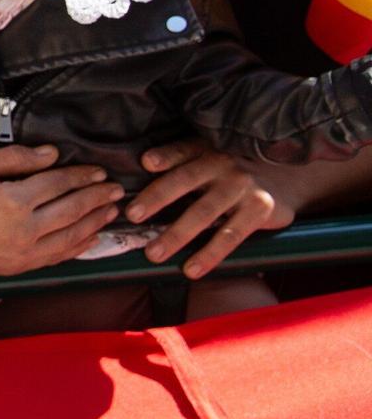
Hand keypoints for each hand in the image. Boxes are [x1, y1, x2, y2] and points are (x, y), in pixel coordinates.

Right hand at [0, 144, 122, 274]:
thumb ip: (17, 159)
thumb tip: (53, 155)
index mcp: (13, 200)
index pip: (59, 184)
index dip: (82, 176)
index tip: (99, 170)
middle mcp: (23, 230)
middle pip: (72, 210)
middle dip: (97, 198)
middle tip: (117, 189)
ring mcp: (21, 253)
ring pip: (70, 236)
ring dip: (94, 222)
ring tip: (112, 211)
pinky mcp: (16, 268)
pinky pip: (56, 258)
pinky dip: (78, 247)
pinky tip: (90, 237)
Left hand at [129, 140, 289, 277]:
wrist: (286, 177)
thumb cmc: (232, 170)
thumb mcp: (209, 157)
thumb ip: (180, 162)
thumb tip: (141, 171)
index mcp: (205, 149)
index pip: (181, 150)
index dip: (164, 156)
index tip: (146, 163)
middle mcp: (223, 164)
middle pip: (184, 180)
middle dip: (156, 198)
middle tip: (132, 216)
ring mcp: (242, 186)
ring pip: (204, 212)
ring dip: (176, 235)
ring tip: (154, 253)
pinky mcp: (260, 208)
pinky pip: (230, 235)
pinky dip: (209, 254)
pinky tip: (192, 269)